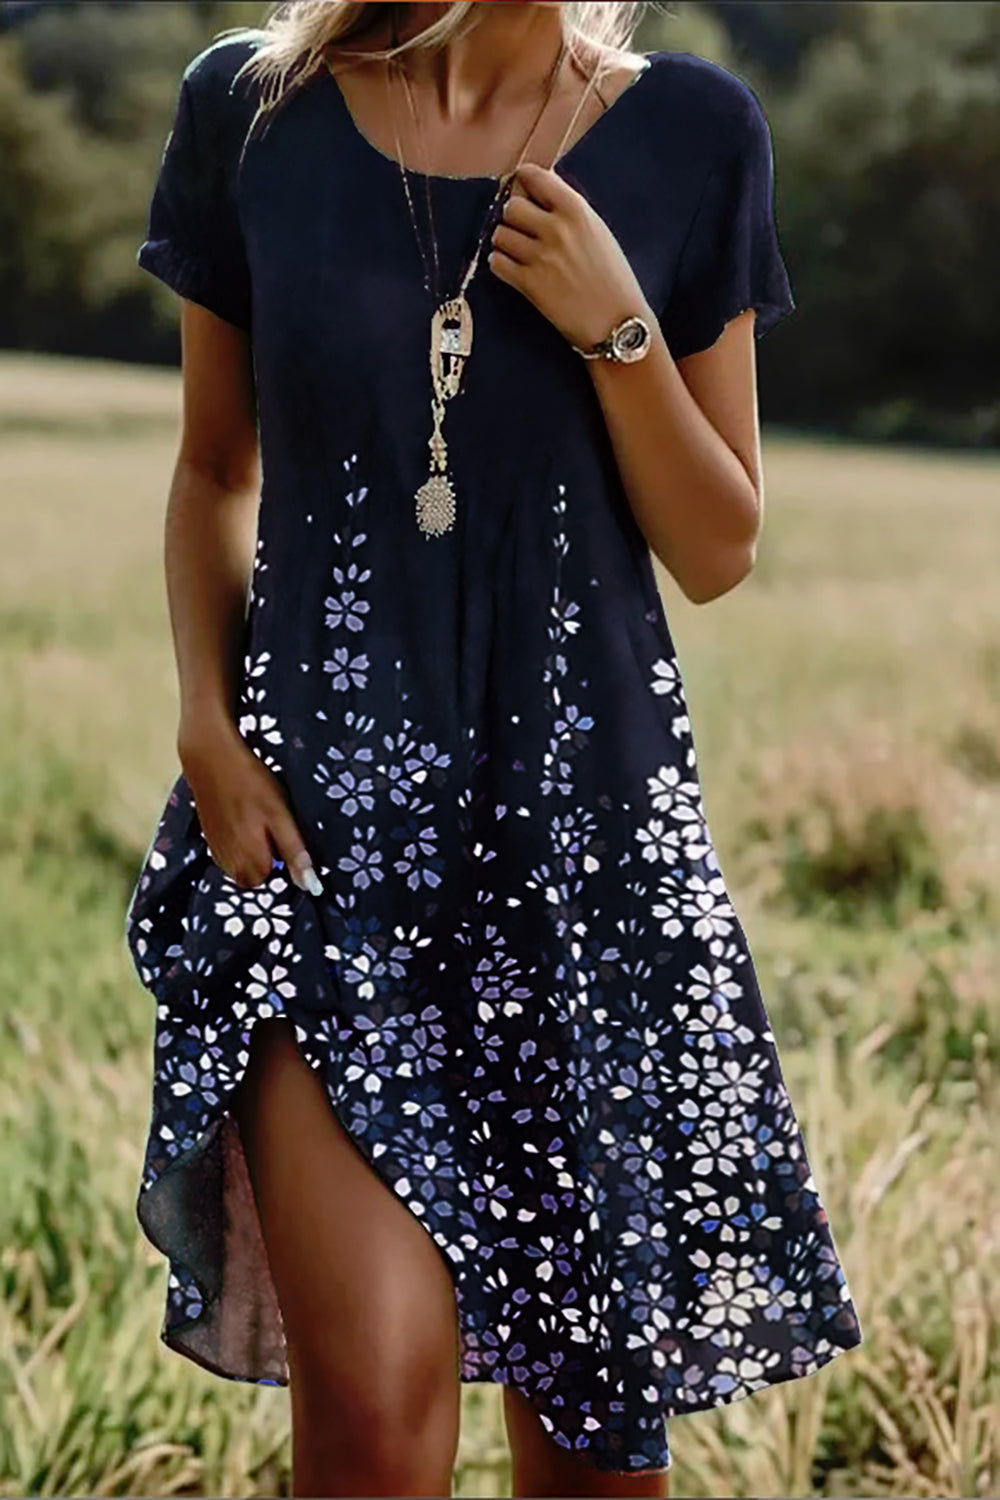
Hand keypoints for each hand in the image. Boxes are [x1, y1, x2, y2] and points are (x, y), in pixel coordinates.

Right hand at [178, 717, 322, 894]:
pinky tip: (243, 819)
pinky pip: (229, 854)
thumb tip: (310, 885)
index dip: (287, 863)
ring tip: (258, 822)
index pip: (277, 880)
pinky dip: (239, 844)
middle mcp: (230, 864)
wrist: (210, 758)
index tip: (289, 838)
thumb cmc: (251, 784)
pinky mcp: (210, 839)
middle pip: (258, 878)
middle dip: (269, 861)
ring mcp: (217, 852)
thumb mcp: (281, 816)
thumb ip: (293, 852)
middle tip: (275, 828)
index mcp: (251, 861)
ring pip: (242, 867)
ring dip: (253, 853)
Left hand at [487, 160, 649, 348]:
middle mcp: (556, 228)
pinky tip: (513, 269)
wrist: (617, 322)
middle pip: (510, 206)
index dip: (523, 182)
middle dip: (513, 218)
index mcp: (576, 209)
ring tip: (517, 252)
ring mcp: (540, 256)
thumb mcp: (598, 231)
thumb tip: (537, 197)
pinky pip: (497, 263)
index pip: (533, 176)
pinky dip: (500, 264)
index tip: (522, 191)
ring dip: (505, 242)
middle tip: (522, 230)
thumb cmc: (614, 278)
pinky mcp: (529, 284)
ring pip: (499, 234)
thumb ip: (569, 212)